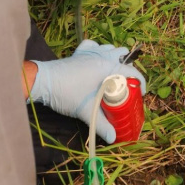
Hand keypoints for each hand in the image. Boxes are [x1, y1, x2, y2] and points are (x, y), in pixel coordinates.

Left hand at [28, 40, 146, 142]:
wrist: (44, 81)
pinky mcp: (79, 52)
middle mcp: (102, 56)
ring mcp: (90, 51)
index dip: (140, 83)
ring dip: (115, 58)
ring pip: (110, 48)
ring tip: (113, 73)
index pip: (132, 71)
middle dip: (128, 69)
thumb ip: (102, 125)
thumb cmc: (67, 94)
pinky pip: (94, 45)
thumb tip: (114, 138)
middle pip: (124, 56)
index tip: (140, 94)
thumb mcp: (86, 111)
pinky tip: (96, 60)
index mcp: (107, 67)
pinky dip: (98, 50)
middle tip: (125, 85)